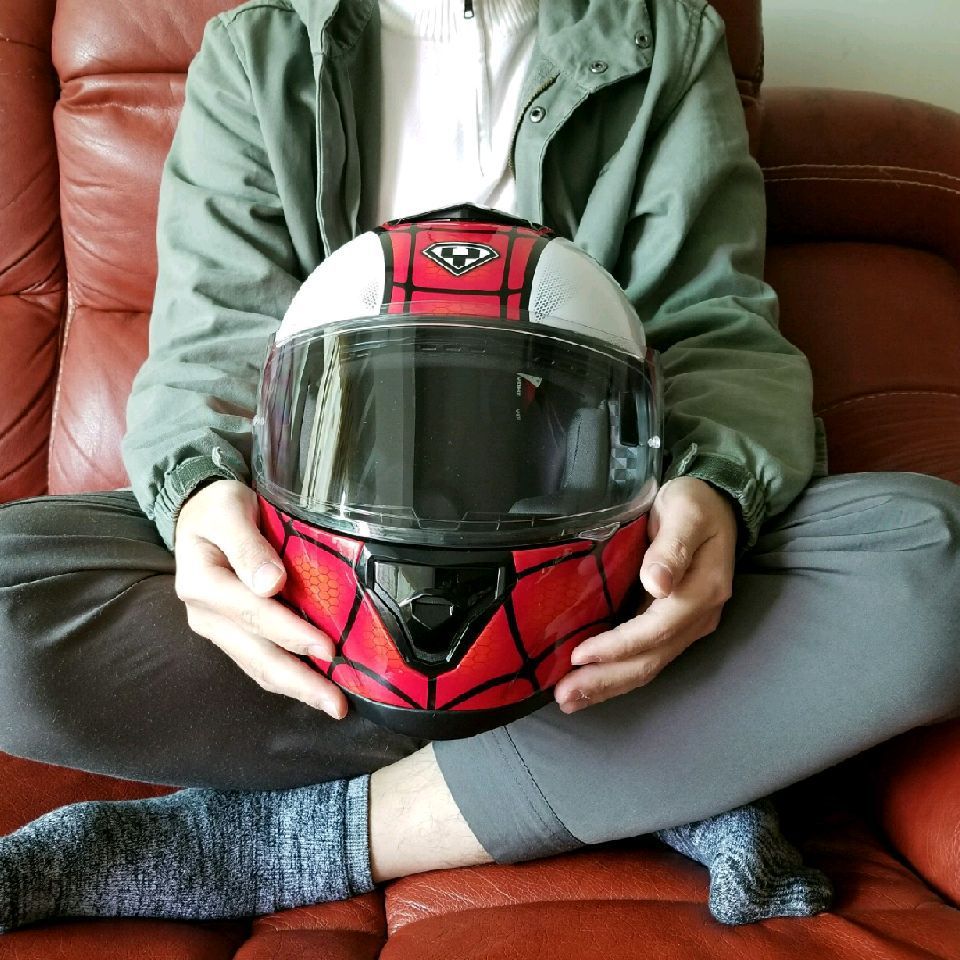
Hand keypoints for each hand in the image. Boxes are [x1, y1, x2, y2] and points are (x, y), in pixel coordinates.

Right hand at [174, 479, 346, 718]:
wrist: (201, 511)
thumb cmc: (219, 506)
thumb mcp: (229, 510)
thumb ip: (248, 545)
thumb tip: (270, 584)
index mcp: (202, 583)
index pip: (253, 614)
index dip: (291, 634)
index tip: (327, 649)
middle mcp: (205, 614)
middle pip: (256, 654)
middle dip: (299, 681)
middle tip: (337, 705)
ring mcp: (216, 628)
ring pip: (258, 666)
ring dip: (295, 688)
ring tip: (333, 704)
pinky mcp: (230, 633)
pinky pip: (259, 661)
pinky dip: (287, 677)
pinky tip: (314, 687)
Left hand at [554, 476, 737, 713]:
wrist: (716, 504)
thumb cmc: (695, 503)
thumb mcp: (684, 512)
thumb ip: (672, 548)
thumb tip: (658, 584)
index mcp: (702, 590)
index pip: (656, 629)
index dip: (617, 646)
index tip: (579, 654)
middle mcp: (699, 616)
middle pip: (651, 659)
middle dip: (606, 680)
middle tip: (564, 696)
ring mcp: (688, 625)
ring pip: (648, 665)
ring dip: (609, 686)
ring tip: (570, 701)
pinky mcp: (675, 626)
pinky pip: (647, 657)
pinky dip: (618, 674)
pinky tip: (592, 685)